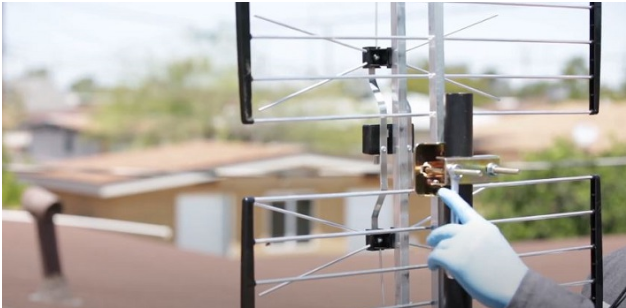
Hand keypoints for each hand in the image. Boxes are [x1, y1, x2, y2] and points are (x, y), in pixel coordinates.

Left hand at [427, 188, 527, 307]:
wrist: (515, 288)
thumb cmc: (507, 274)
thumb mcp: (494, 246)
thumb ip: (476, 241)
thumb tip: (457, 248)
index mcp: (484, 227)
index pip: (464, 209)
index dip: (450, 199)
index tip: (440, 191)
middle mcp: (471, 231)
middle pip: (445, 229)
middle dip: (436, 236)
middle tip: (431, 242)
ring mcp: (461, 243)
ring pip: (440, 246)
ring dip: (437, 255)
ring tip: (438, 265)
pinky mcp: (453, 258)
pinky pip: (434, 257)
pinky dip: (432, 263)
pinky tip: (434, 268)